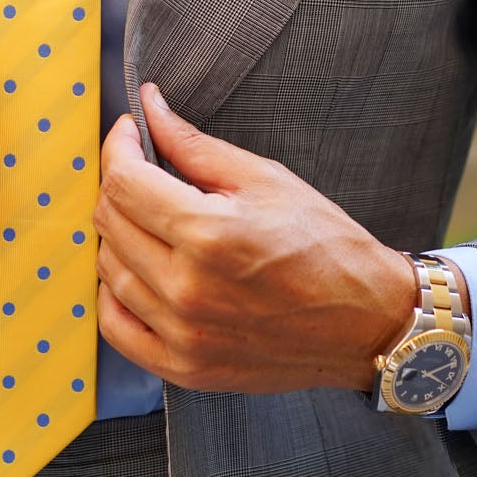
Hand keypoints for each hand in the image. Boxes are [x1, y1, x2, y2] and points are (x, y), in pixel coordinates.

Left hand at [93, 82, 416, 392]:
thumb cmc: (327, 248)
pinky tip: (141, 274)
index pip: (123, 181)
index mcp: (208, 234)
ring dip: (121, 237)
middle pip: (110, 223)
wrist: (367, 323)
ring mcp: (182, 334)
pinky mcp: (185, 368)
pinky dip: (116, 296)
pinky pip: (117, 328)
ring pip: (109, 272)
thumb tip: (151, 108)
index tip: (131, 134)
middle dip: (120, 185)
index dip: (119, 147)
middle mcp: (187, 288)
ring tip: (153, 223)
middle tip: (145, 172)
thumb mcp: (266, 180)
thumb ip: (196, 145)